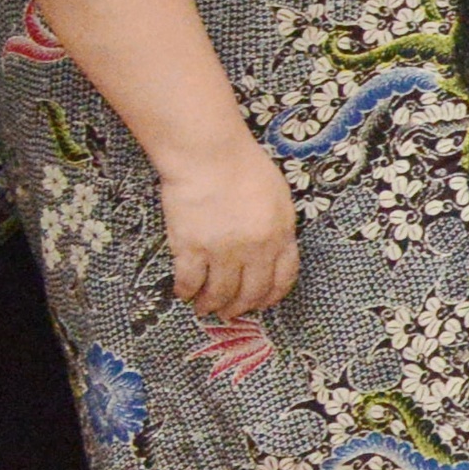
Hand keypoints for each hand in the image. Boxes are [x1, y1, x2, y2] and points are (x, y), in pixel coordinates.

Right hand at [157, 138, 300, 320]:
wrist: (210, 156)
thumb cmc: (244, 167)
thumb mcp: (278, 197)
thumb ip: (278, 226)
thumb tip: (271, 250)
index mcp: (281, 234)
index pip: (284, 277)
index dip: (272, 296)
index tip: (262, 303)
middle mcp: (256, 249)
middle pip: (251, 292)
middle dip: (240, 307)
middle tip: (229, 313)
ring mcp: (223, 251)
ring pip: (219, 293)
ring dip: (211, 305)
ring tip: (205, 308)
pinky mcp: (191, 249)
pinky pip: (189, 282)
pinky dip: (186, 292)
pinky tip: (184, 293)